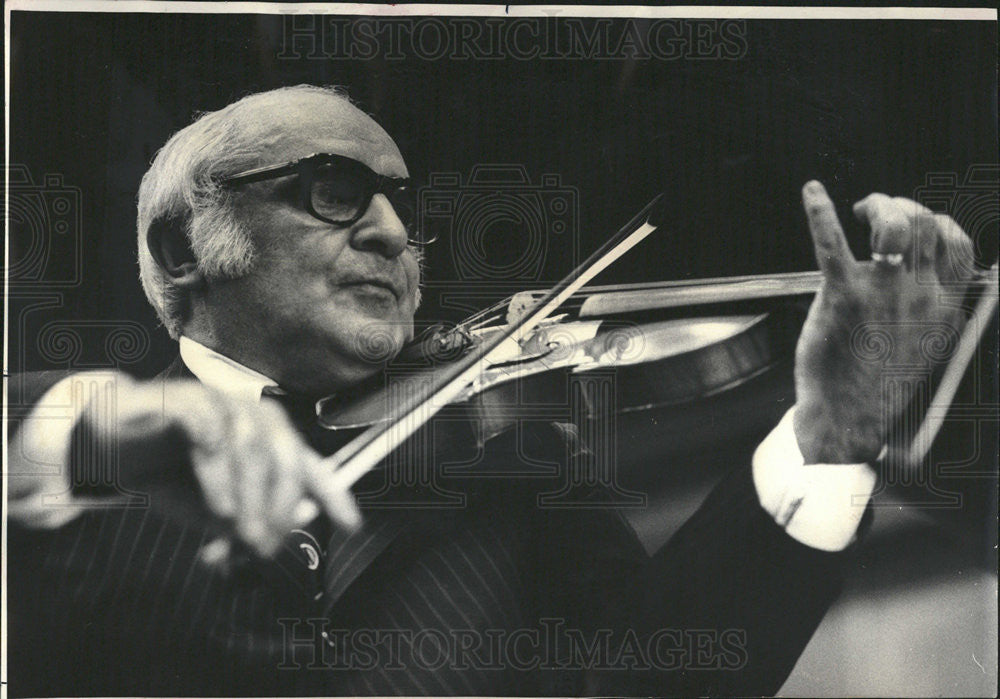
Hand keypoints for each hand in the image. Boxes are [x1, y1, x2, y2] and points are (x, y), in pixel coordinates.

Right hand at [82, 377, 360, 558]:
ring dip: (249, 497)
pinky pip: (212, 437)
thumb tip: (283, 533)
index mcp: (272, 443)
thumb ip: (247, 520)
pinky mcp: (189, 401)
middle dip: (279, 508)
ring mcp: (226, 404)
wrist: (111, 446)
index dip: (335, 496)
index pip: (312, 468)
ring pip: (253, 449)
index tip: (351, 526)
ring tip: (239, 532)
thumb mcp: (214, 509)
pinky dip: (218, 474)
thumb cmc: (171, 474)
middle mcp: (258, 418)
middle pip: (287, 460)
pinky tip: (217, 504)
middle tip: (263, 544)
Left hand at [793, 181, 975, 463]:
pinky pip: (833, 242)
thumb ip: (931, 308)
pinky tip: (812, 192)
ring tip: (858, 209)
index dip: (938, 224)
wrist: (849, 417)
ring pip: (894, 223)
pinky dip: (820, 212)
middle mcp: (920, 293)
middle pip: (924, 224)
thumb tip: (930, 278)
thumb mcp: (926, 345)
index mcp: (944, 306)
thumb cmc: (880, 383)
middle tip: (874, 214)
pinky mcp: (843, 296)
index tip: (914, 228)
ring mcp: (883, 292)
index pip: (957, 244)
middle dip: (902, 208)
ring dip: (879, 205)